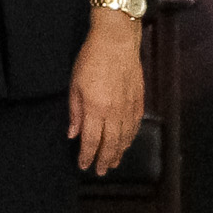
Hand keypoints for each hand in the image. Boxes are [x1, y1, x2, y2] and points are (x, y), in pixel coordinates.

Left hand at [70, 7, 145, 172]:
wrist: (117, 40)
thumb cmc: (92, 59)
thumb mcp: (75, 85)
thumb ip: (75, 111)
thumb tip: (73, 133)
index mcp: (95, 109)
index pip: (91, 140)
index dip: (87, 155)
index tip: (84, 165)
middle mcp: (114, 112)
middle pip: (110, 143)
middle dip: (105, 159)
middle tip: (101, 171)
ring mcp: (128, 106)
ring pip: (125, 137)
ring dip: (119, 152)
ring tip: (114, 162)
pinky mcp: (139, 99)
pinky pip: (135, 124)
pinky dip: (131, 137)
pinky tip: (127, 142)